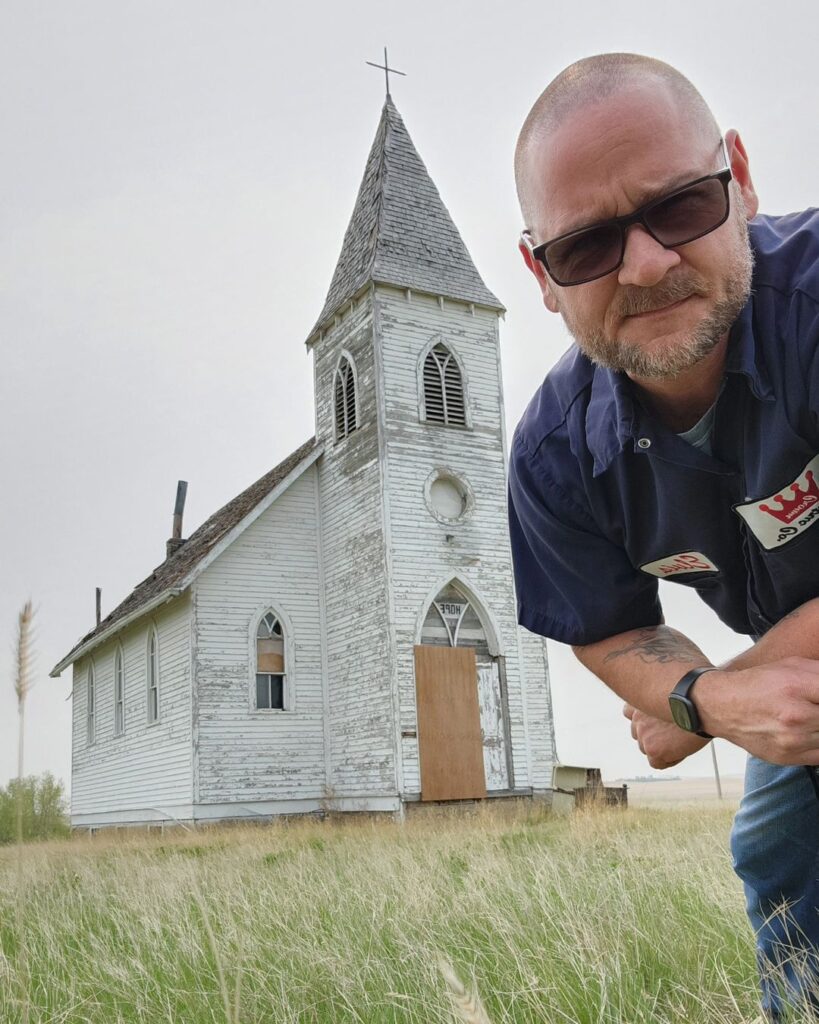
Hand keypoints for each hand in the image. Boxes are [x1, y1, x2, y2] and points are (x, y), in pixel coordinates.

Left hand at [623, 704, 708, 768]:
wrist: (702, 706)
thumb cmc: (693, 702)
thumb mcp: (668, 699)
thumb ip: (656, 709)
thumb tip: (658, 724)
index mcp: (640, 703)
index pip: (628, 713)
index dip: (644, 721)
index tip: (655, 723)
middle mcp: (637, 717)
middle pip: (639, 736)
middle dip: (654, 737)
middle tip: (673, 735)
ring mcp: (643, 733)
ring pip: (648, 750)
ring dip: (662, 749)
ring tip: (681, 740)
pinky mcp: (652, 748)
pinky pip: (657, 763)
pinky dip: (669, 760)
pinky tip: (681, 750)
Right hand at [697, 658, 818, 763]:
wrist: (721, 706)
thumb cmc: (759, 683)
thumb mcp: (793, 666)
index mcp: (798, 686)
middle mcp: (796, 715)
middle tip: (814, 707)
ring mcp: (792, 740)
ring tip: (809, 715)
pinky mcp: (788, 757)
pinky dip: (818, 741)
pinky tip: (808, 730)